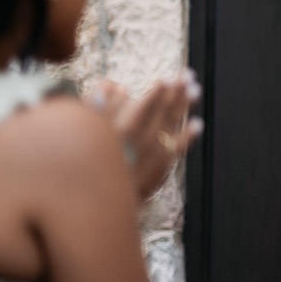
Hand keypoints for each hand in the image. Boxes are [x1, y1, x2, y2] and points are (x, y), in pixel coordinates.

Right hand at [94, 71, 202, 201]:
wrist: (92, 206)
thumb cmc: (82, 167)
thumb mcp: (83, 134)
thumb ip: (97, 108)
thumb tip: (111, 87)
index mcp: (123, 129)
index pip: (146, 103)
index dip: (157, 91)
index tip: (166, 79)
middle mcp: (143, 139)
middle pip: (164, 110)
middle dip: (177, 91)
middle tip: (188, 75)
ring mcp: (154, 155)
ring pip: (174, 124)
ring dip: (185, 106)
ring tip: (196, 90)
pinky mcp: (158, 170)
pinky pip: (178, 149)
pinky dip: (189, 136)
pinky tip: (198, 124)